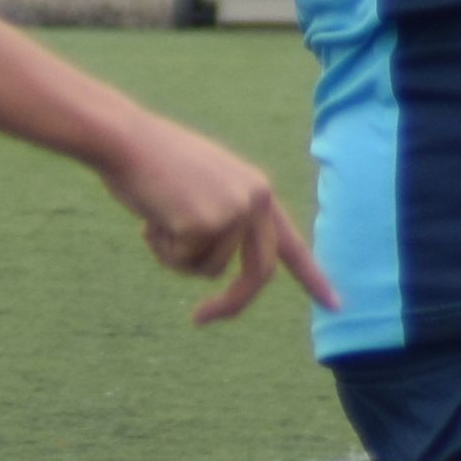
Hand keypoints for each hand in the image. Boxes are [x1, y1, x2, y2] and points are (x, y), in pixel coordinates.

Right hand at [101, 106, 335, 326]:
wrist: (125, 140)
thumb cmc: (154, 164)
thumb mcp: (202, 190)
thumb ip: (222, 223)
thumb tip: (217, 269)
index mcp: (259, 191)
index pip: (292, 243)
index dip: (313, 277)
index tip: (335, 306)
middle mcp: (254, 201)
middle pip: (258, 273)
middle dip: (230, 303)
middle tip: (201, 319)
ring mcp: (231, 212)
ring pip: (208, 270)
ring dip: (176, 256)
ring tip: (157, 219)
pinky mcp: (203, 224)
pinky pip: (181, 262)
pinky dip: (161, 249)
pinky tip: (150, 217)